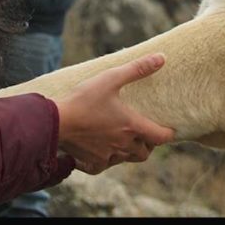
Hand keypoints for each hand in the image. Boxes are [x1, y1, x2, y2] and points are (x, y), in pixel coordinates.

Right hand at [54, 53, 174, 174]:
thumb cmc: (84, 99)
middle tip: (144, 134)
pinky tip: (102, 151)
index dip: (167, 134)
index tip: (169, 130)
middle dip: (148, 144)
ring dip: (130, 151)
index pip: (160, 137)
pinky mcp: (93, 163)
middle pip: (145, 152)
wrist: (56, 122)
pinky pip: (105, 166)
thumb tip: (162, 58)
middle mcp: (123, 144)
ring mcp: (108, 156)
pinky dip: (107, 160)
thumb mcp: (111, 79)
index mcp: (131, 126)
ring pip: (127, 159)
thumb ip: (137, 69)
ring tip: (125, 140)